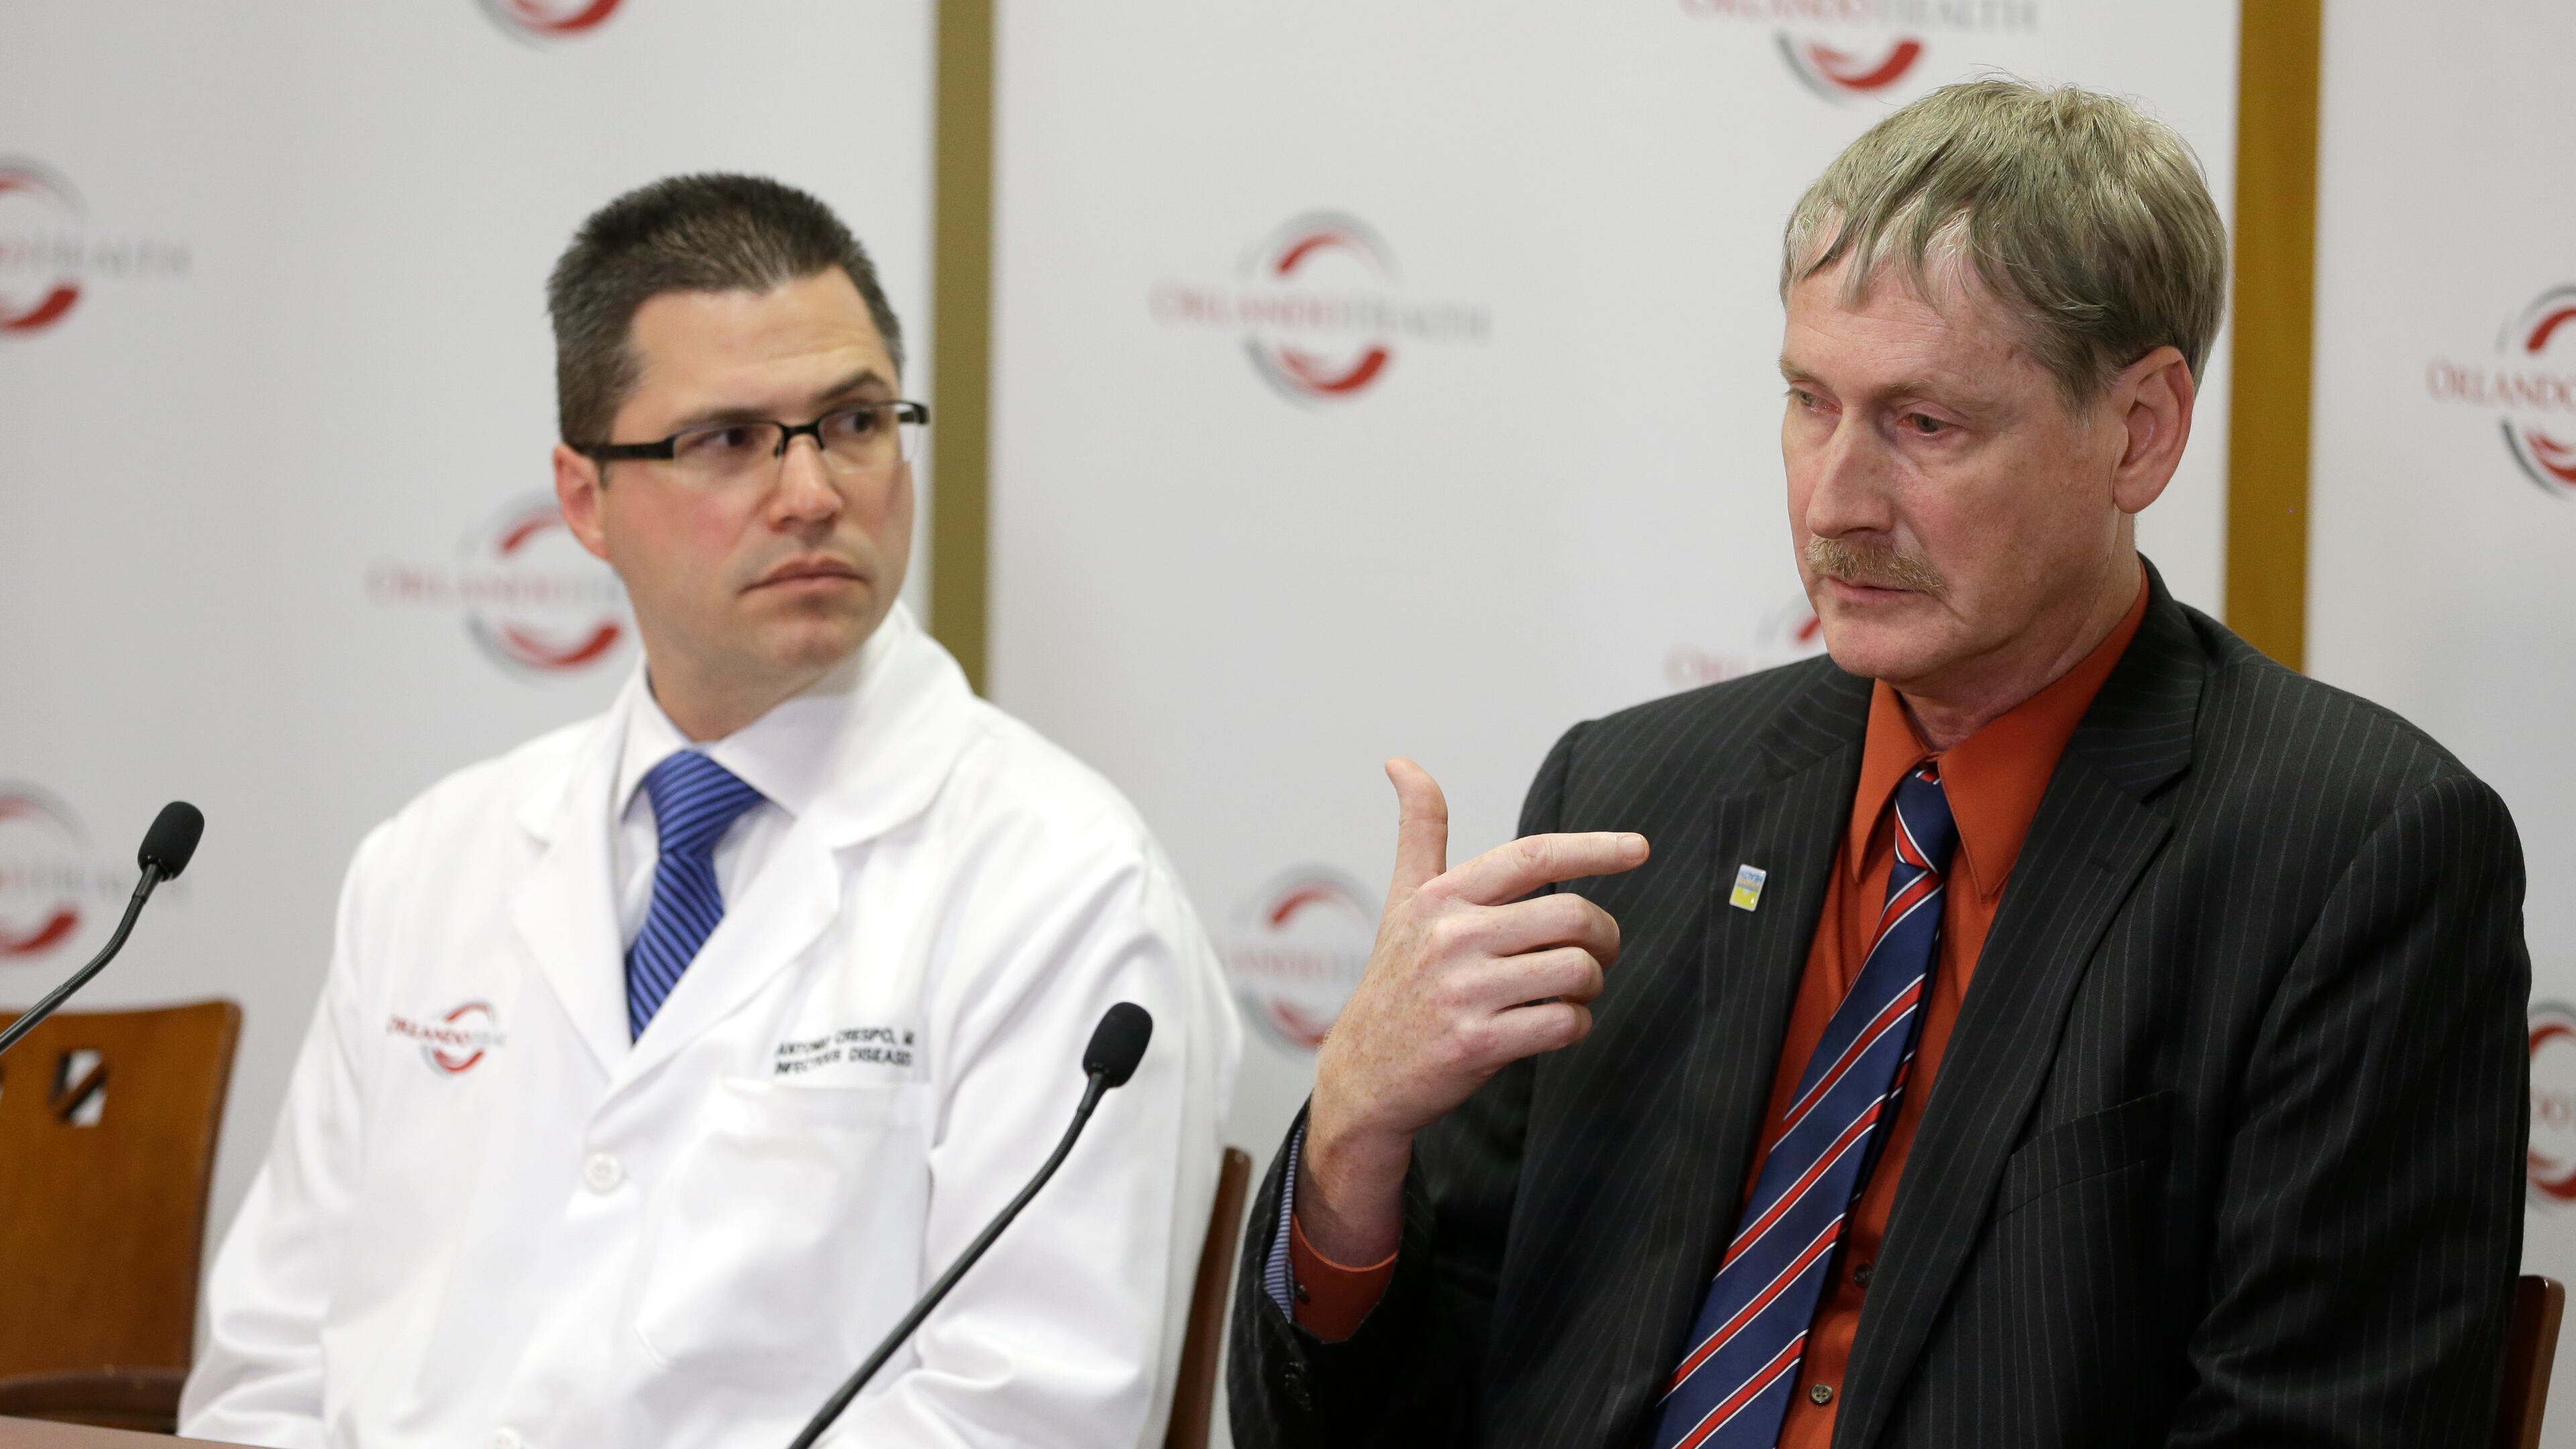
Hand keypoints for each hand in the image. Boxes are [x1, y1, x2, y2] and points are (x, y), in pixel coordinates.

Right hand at [1299, 759, 1647, 1263]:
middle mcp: (1451, 938)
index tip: (1639, 848)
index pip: (1531, 857)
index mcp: (1440, 897)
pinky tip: (1556, 1023)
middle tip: (1600, 949)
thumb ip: (1419, 831)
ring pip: (1576, 970)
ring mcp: (1463, 992)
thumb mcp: (1403, 902)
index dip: (1593, 848)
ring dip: (1591, 983)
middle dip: (1603, 935)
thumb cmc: (1395, 982)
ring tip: (1572, 989)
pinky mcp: (1476, 1044)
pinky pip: (1564, 1022)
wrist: (1361, 1076)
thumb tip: (1401, 761)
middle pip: (1571, 916)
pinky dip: (1575, 1024)